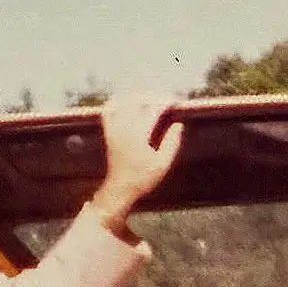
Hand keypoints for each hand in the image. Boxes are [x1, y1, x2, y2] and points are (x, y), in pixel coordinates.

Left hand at [91, 94, 184, 220]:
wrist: (120, 188)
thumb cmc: (143, 179)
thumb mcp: (163, 164)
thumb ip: (172, 143)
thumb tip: (178, 124)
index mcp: (138, 134)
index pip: (153, 109)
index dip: (166, 102)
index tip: (176, 101)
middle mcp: (124, 127)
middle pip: (139, 101)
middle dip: (155, 98)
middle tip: (167, 100)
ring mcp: (114, 128)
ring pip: (124, 102)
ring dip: (139, 98)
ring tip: (152, 100)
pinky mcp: (108, 131)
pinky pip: (109, 109)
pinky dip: (118, 102)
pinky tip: (128, 102)